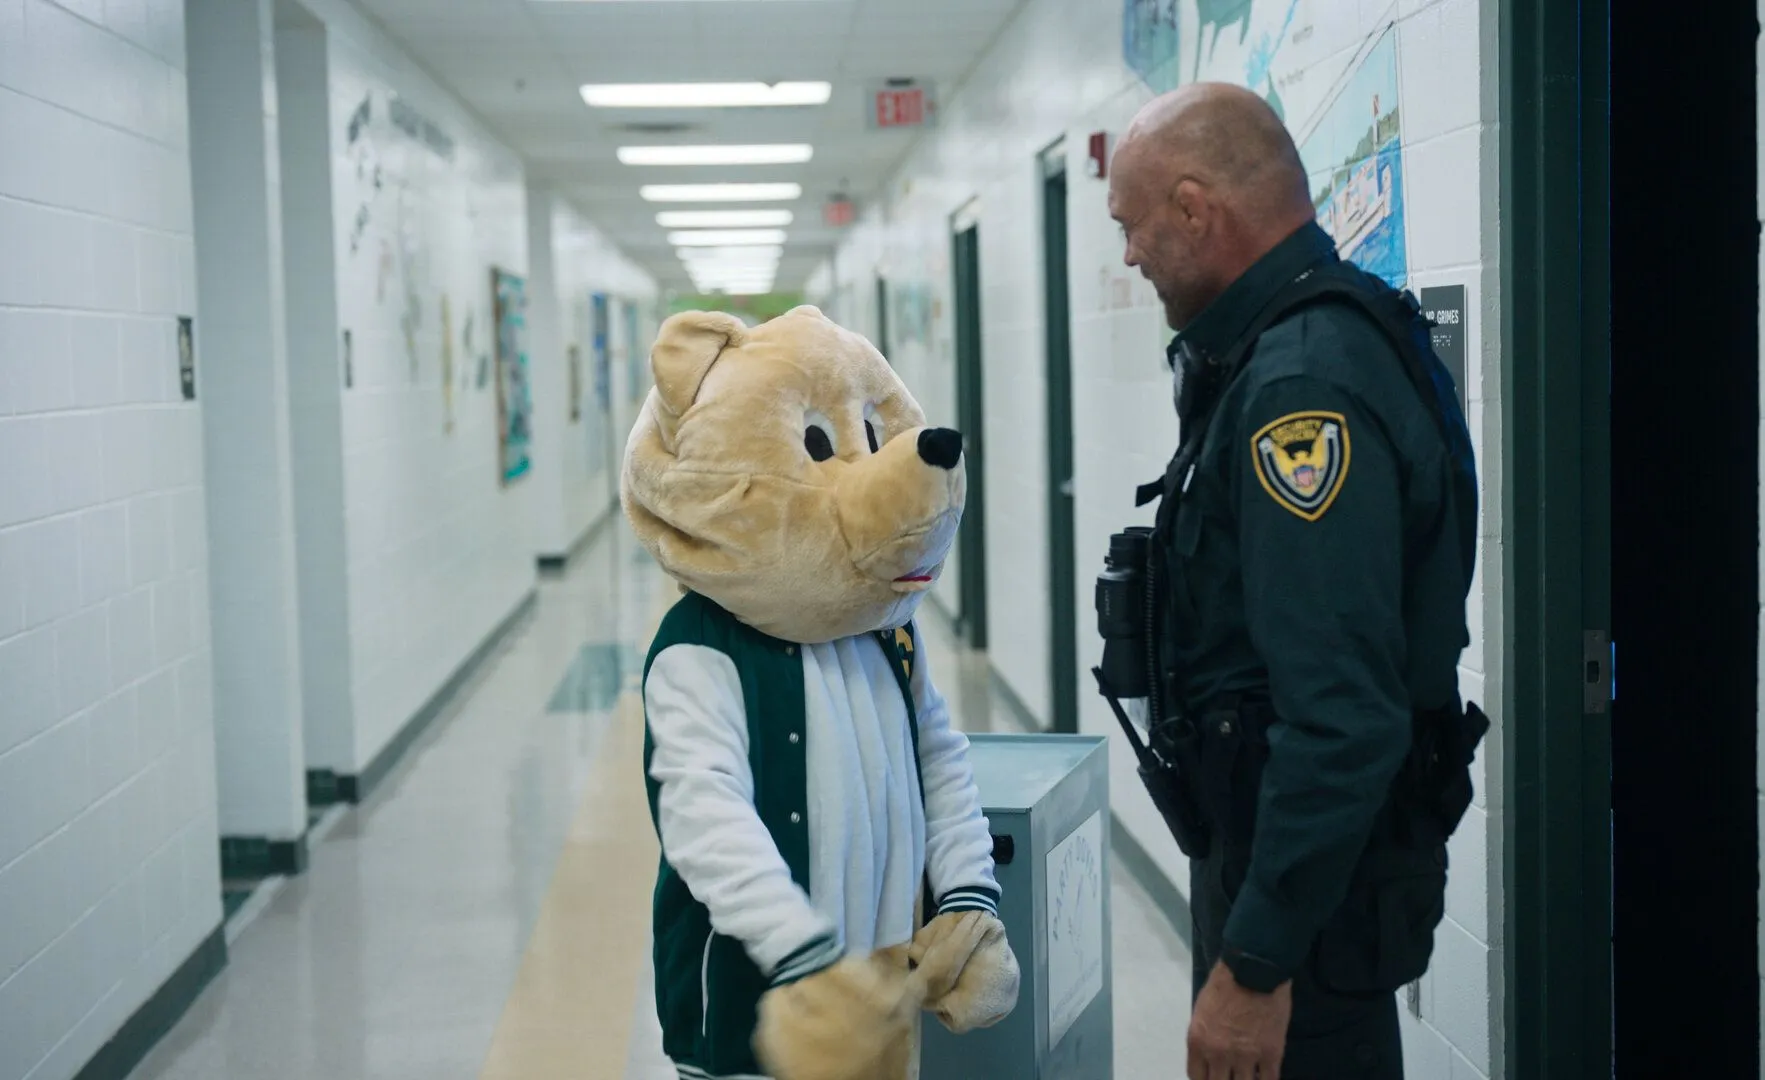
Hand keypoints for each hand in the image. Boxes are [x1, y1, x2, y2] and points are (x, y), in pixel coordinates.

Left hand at [1186, 960, 1291, 1078]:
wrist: (1254, 970)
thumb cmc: (1224, 983)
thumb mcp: (1202, 1011)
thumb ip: (1204, 1037)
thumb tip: (1209, 1055)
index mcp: (1198, 1042)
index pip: (1196, 1077)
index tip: (1211, 1077)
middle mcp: (1219, 1055)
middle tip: (1230, 1076)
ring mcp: (1246, 1057)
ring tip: (1247, 1076)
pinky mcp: (1271, 1054)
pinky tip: (1264, 1077)